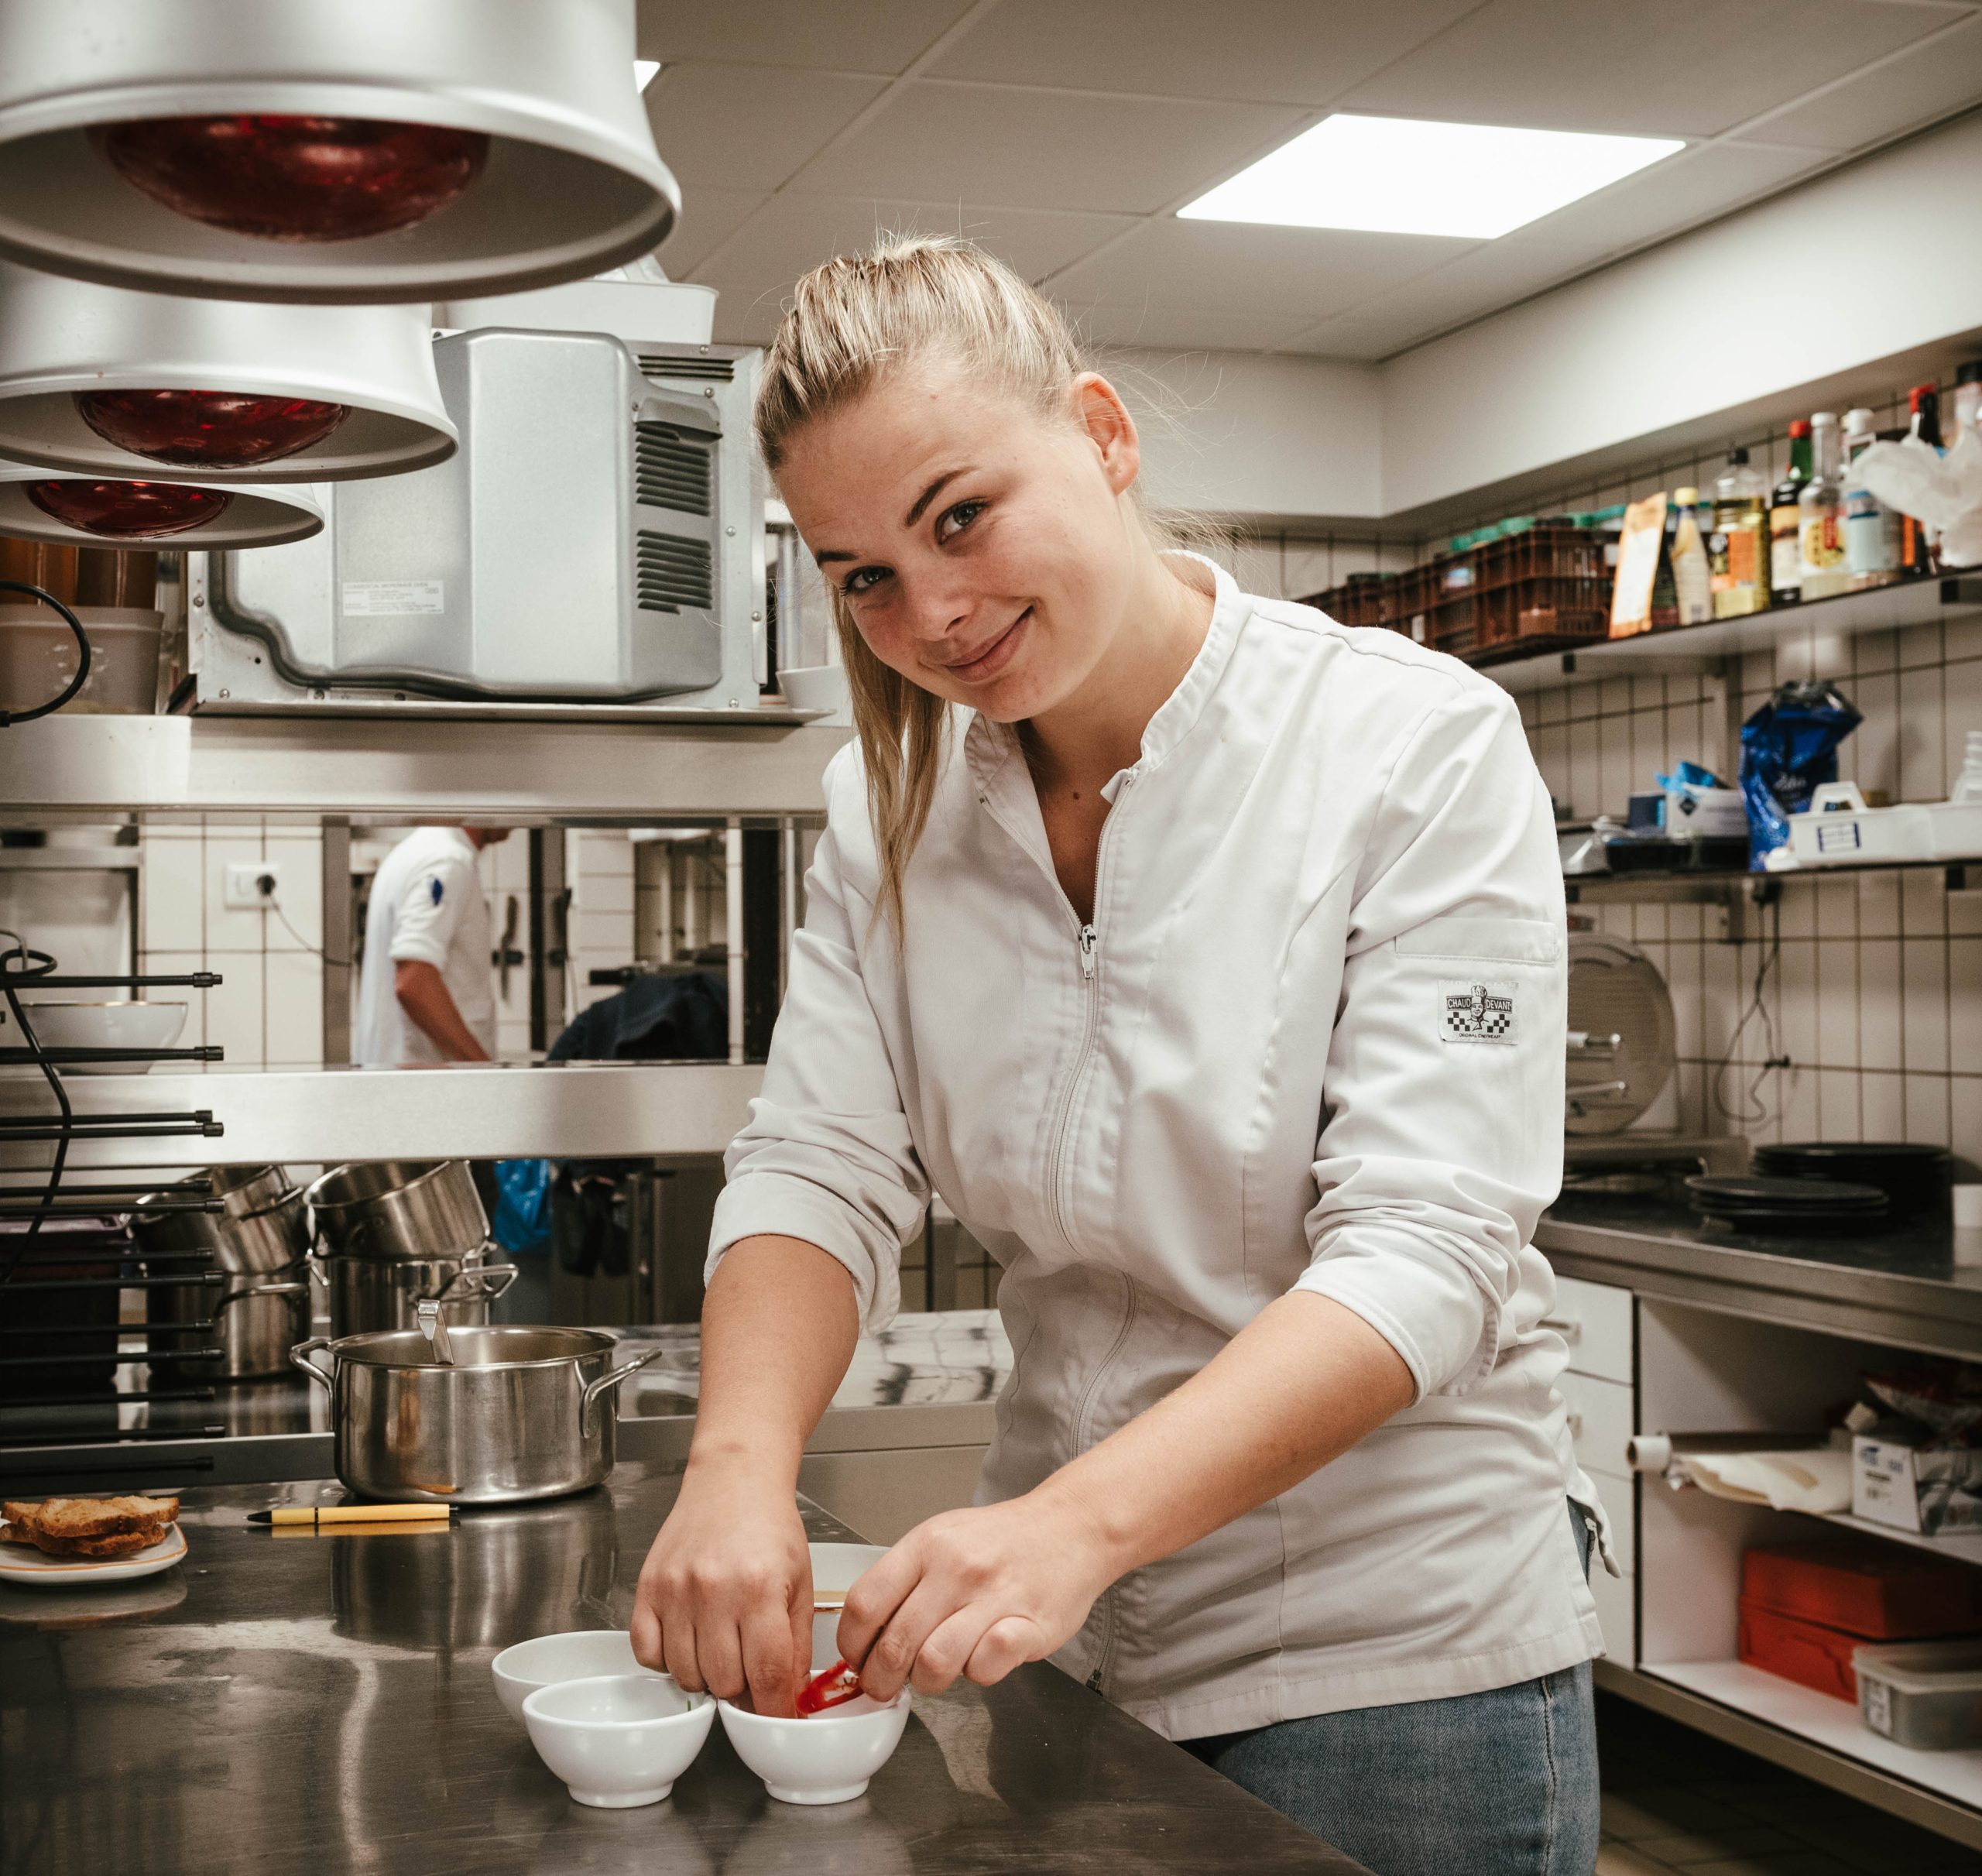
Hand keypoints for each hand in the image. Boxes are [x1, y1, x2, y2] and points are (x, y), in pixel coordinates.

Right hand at [631, 1459, 812, 1716]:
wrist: (733, 1481)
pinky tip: (689, 1639)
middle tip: (750, 1667)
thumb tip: (789, 1700)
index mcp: (760, 1590)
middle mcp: (714, 1591)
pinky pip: (648, 1655)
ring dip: (706, 1675)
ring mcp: (675, 1591)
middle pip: (724, 1682)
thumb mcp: (801, 1583)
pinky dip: (668, 1660)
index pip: (767, 1676)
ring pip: (685, 1675)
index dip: (774, 1709)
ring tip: (722, 1646)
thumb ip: (796, 1646)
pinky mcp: (647, 1588)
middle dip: (742, 1688)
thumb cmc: (770, 1528)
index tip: (777, 1718)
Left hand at [836, 1493, 1117, 1702]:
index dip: (851, 1646)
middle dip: (881, 1680)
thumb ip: (904, 1581)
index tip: (856, 1660)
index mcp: (927, 1545)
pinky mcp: (1030, 1624)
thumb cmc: (1002, 1540)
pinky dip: (978, 1674)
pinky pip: (986, 1668)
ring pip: (934, 1664)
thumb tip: (862, 1635)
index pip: (864, 1604)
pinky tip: (981, 1658)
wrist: (1072, 1526)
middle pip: (894, 1644)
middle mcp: (956, 1568)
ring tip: (936, 1672)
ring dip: (928, 1682)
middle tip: (886, 1685)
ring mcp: (995, 1595)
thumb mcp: (943, 1538)